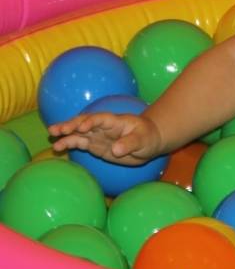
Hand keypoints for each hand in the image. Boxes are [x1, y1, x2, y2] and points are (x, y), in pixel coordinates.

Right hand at [48, 112, 164, 165]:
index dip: (90, 121)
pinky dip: (69, 144)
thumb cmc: (148, 137)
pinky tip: (58, 147)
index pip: (101, 119)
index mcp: (115, 121)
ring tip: (53, 139)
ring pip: (78, 133)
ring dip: (66, 135)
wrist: (148, 142)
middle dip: (71, 125)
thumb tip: (116, 149)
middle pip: (84, 123)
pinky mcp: (95, 145)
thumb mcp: (143, 140)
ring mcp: (97, 135)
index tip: (81, 127)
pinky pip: (79, 143)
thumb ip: (130, 143)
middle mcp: (103, 127)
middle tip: (57, 130)